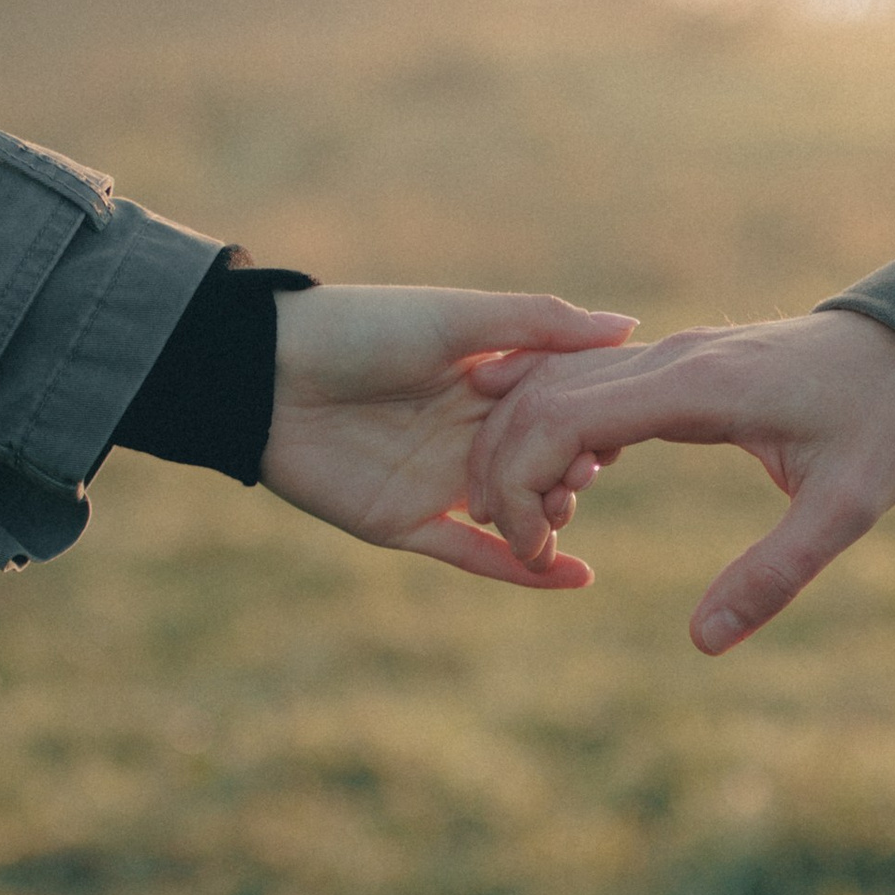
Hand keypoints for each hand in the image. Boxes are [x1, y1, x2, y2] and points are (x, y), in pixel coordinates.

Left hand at [263, 286, 637, 587]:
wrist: (266, 376)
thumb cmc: (360, 329)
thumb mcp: (457, 317)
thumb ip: (538, 324)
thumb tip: (629, 326)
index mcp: (485, 380)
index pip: (558, 408)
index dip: (591, 419)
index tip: (616, 427)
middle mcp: (468, 432)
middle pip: (543, 464)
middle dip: (572, 475)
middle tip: (582, 477)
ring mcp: (440, 481)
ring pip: (516, 513)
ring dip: (551, 520)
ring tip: (566, 516)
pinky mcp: (407, 523)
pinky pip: (475, 554)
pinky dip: (522, 570)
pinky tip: (576, 577)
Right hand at [465, 308, 894, 648]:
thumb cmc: (883, 425)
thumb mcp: (846, 509)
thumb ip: (776, 574)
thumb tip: (705, 643)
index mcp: (698, 387)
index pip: (564, 416)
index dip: (524, 482)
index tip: (531, 549)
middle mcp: (671, 358)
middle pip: (541, 396)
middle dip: (503, 470)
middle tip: (512, 545)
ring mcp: (670, 355)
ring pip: (555, 383)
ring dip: (521, 446)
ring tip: (528, 523)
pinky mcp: (676, 365)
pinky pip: (587, 385)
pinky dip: (554, 429)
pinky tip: (565, 488)